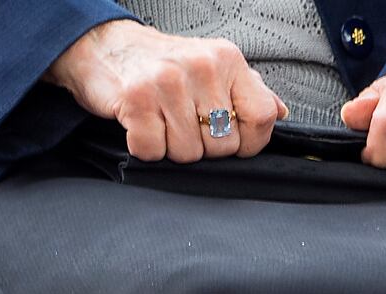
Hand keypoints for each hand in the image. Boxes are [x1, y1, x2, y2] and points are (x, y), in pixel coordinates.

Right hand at [47, 19, 287, 163]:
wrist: (104, 47)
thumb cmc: (161, 64)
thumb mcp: (213, 67)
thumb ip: (248, 91)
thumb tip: (280, 112)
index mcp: (227, 60)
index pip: (262, 118)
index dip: (248, 141)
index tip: (229, 135)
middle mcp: (202, 67)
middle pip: (224, 146)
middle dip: (203, 146)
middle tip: (182, 121)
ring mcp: (168, 82)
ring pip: (189, 154)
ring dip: (172, 147)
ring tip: (161, 120)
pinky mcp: (137, 100)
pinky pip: (154, 152)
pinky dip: (145, 148)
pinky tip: (142, 124)